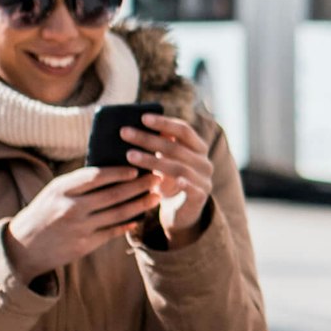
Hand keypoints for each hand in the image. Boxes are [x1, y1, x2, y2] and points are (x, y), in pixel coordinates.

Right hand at [2, 162, 155, 277]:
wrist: (23, 247)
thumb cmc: (43, 213)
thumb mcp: (54, 192)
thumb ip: (78, 183)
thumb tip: (112, 170)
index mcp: (62, 189)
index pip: (95, 176)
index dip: (118, 172)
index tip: (136, 168)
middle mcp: (71, 207)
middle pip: (113, 194)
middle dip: (138, 186)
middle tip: (156, 178)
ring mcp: (79, 227)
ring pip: (117, 213)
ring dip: (140, 205)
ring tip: (155, 197)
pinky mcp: (84, 245)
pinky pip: (112, 232)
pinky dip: (127, 224)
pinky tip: (139, 218)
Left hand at [121, 110, 217, 237]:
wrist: (180, 214)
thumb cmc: (168, 182)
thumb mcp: (165, 161)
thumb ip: (160, 144)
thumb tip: (135, 124)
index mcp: (198, 148)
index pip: (184, 130)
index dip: (164, 122)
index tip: (142, 117)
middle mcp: (205, 162)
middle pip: (176, 147)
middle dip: (148, 138)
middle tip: (124, 133)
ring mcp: (205, 180)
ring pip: (178, 167)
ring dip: (152, 160)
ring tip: (129, 155)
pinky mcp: (201, 197)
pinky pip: (190, 188)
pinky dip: (178, 183)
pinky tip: (160, 181)